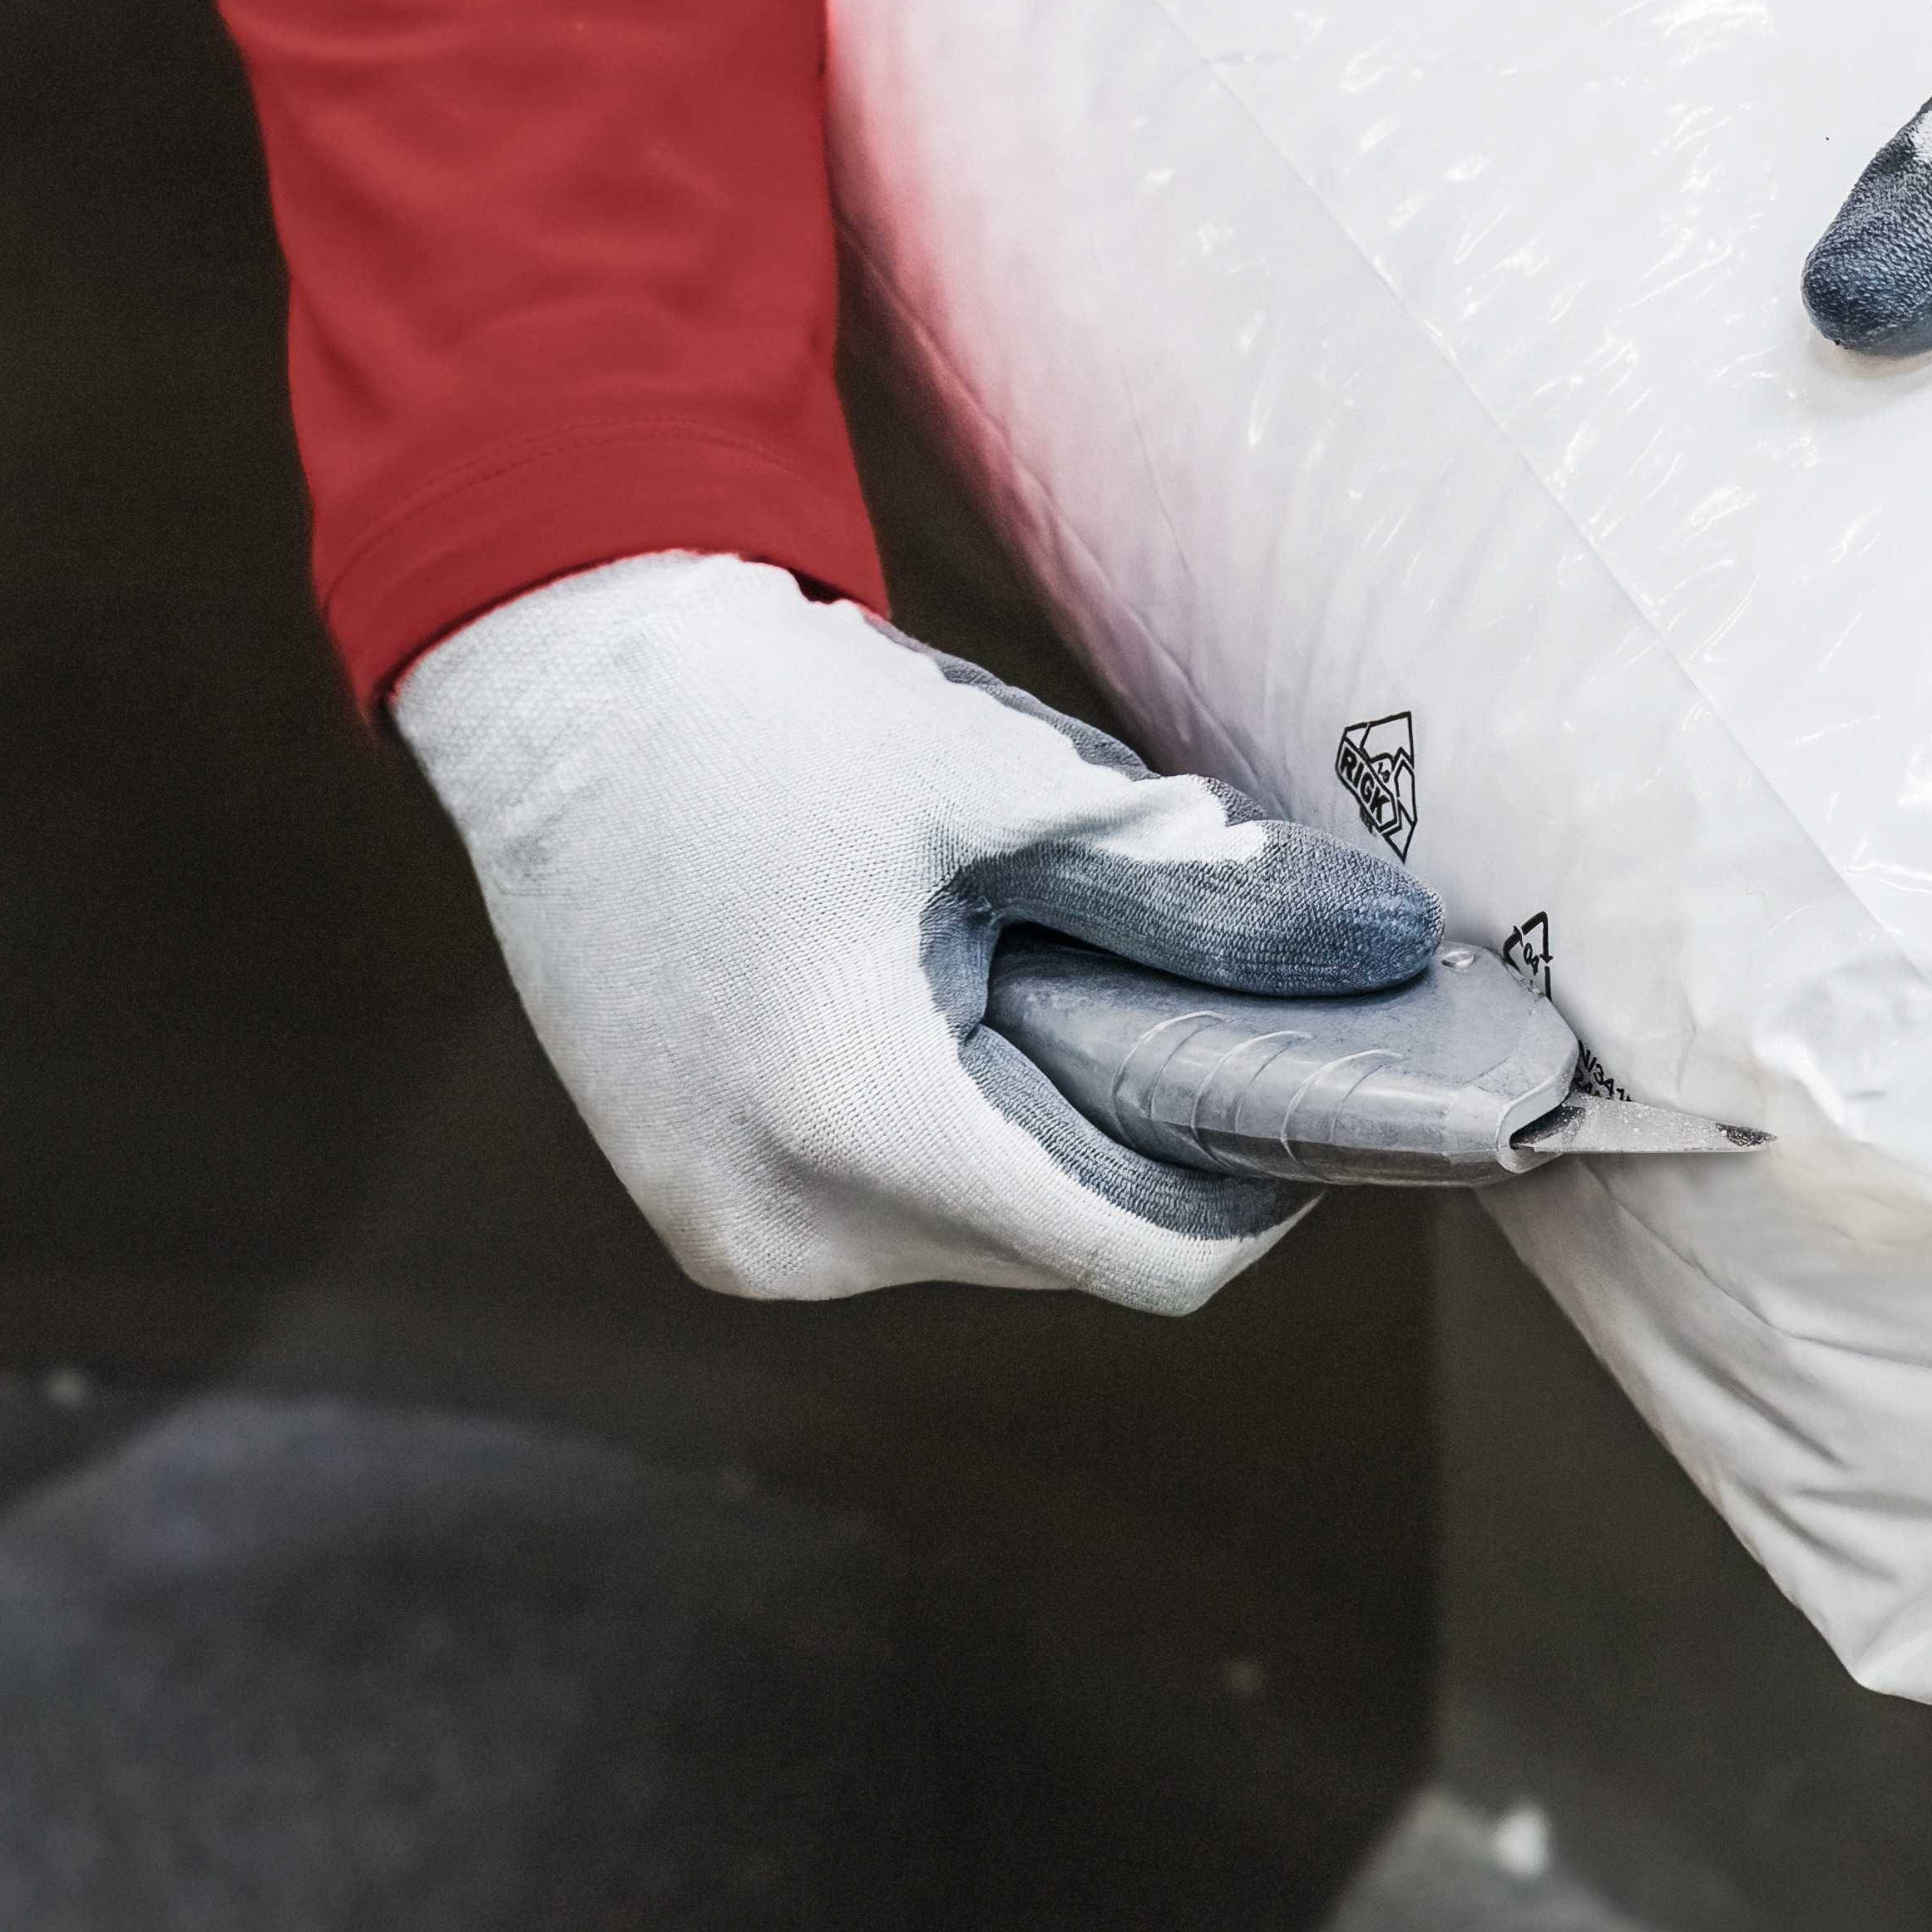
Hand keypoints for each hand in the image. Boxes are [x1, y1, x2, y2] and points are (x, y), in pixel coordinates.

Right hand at [393, 553, 1441, 1312]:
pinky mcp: (688, 1204)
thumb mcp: (1009, 787)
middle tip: (1159, 990)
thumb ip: (1195, 887)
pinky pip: (879, 1217)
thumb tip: (1374, 944)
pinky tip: (932, 1006)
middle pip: (1060, 1246)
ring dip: (1034, 1134)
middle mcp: (782, 1222)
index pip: (1141, 1254)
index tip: (1289, 1081)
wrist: (556, 676)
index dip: (1250, 1184)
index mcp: (863, 1127)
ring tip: (1023, 977)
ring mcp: (721, 1228)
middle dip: (1134, 1134)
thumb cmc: (770, 716)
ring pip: (974, 1238)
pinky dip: (940, 1135)